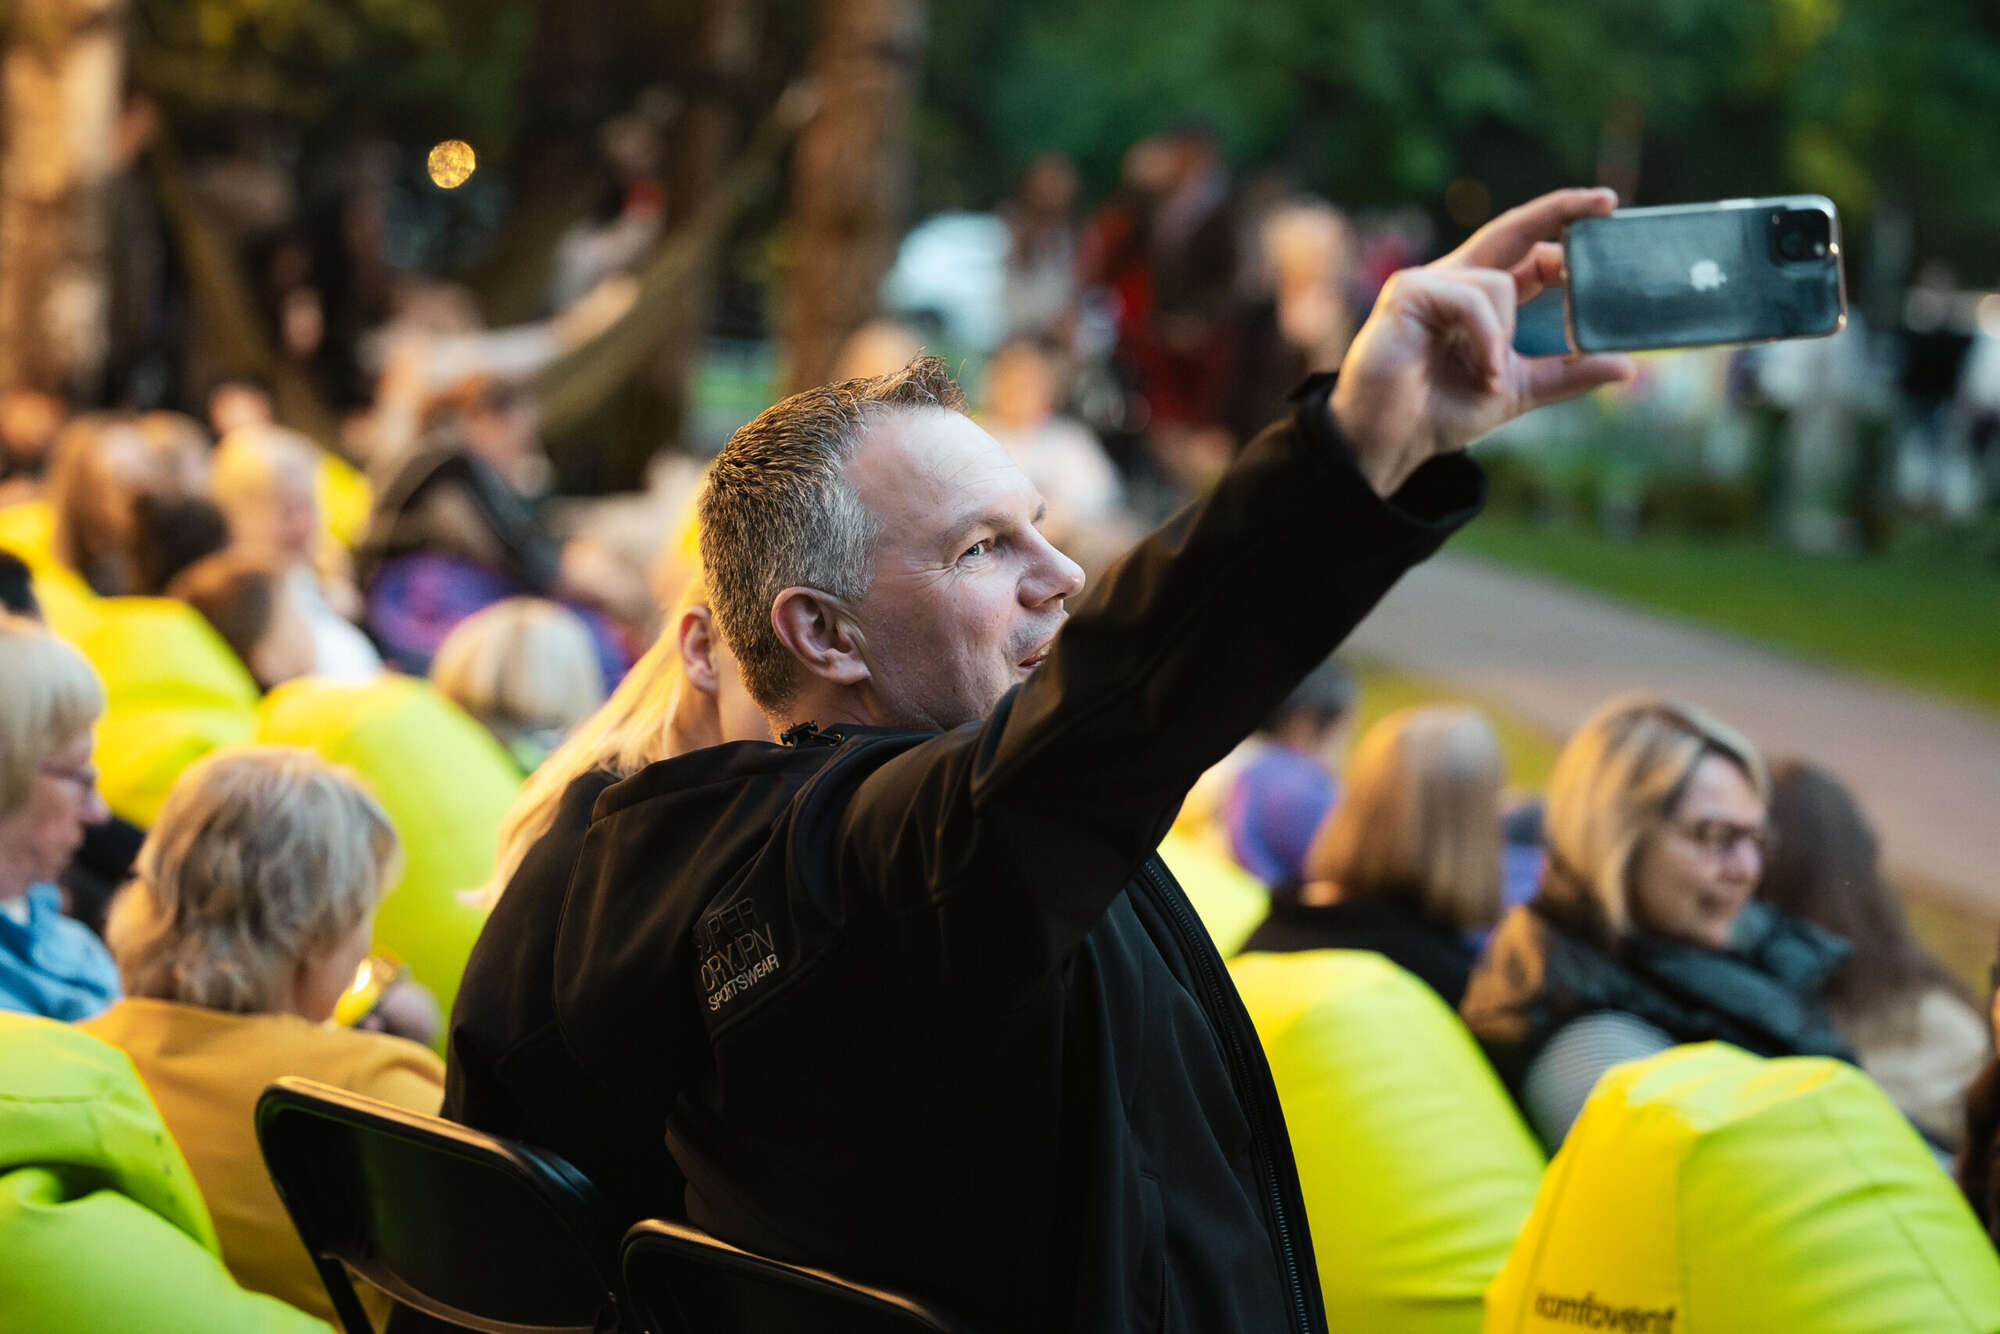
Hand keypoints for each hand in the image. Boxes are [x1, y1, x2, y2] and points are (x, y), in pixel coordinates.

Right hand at [1330, 187, 1637, 494]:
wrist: (1389, 441)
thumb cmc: (1438, 414)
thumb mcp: (1517, 389)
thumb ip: (1566, 374)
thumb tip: (1626, 366)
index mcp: (1481, 298)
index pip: (1531, 252)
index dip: (1566, 232)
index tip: (1610, 215)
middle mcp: (1456, 281)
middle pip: (1514, 229)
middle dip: (1561, 209)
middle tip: (1608, 202)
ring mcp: (1430, 282)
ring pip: (1501, 284)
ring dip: (1504, 339)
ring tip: (1488, 377)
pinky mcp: (1409, 291)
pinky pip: (1473, 299)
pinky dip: (1487, 338)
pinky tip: (1481, 370)